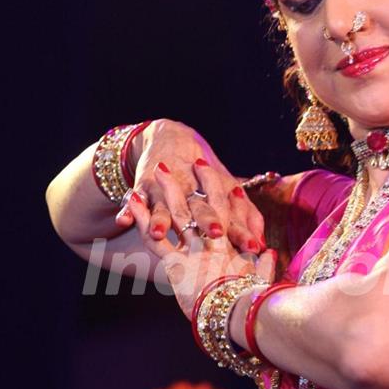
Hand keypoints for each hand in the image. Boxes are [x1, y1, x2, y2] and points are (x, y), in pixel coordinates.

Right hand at [113, 119, 264, 252]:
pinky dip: (128, 209)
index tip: (256, 247)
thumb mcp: (227, 193)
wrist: (171, 140)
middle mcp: (192, 192)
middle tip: (216, 235)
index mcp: (215, 195)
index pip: (232, 215)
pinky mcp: (144, 189)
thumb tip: (265, 245)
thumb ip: (246, 218)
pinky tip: (123, 220)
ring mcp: (166, 191)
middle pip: (200, 208)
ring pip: (165, 206)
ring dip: (162, 219)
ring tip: (160, 233)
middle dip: (207, 221)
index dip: (242, 230)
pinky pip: (135, 202)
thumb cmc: (205, 177)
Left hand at [128, 181, 276, 317]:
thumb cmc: (251, 303)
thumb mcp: (258, 283)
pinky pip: (154, 239)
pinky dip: (143, 219)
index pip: (232, 215)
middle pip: (206, 205)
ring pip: (179, 214)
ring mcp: (194, 253)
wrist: (237, 317)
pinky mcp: (174, 266)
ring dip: (170, 190)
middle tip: (199, 160)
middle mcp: (213, 245)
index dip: (229, 196)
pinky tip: (134, 201)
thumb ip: (264, 266)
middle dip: (203, 181)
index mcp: (233, 249)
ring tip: (161, 169)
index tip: (229, 182)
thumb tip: (269, 253)